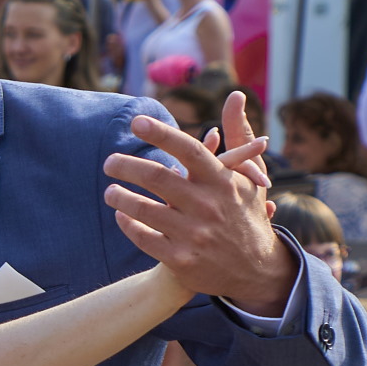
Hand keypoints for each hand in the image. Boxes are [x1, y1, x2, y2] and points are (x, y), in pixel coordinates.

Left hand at [104, 101, 287, 306]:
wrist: (257, 270)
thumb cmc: (248, 213)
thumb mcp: (249, 175)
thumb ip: (238, 134)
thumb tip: (235, 95)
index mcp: (222, 181)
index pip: (188, 149)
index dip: (161, 133)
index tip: (136, 122)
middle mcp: (207, 206)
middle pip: (157, 177)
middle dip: (125, 166)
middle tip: (109, 162)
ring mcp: (193, 235)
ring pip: (144, 210)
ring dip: (120, 197)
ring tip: (110, 190)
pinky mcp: (181, 260)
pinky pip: (143, 238)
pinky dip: (128, 224)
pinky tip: (120, 216)